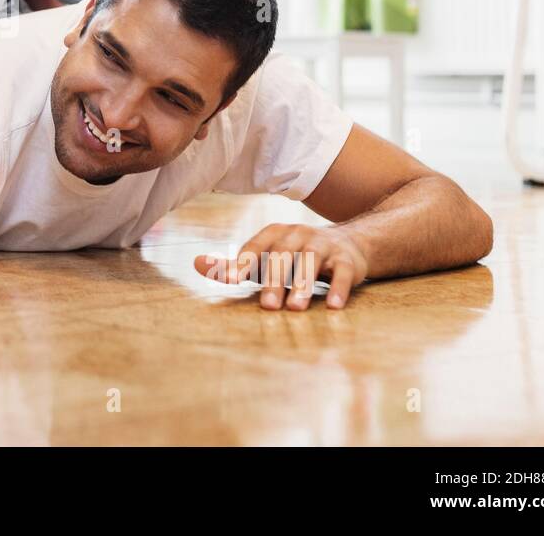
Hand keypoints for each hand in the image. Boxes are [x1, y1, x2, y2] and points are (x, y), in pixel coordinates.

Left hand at [193, 222, 368, 310]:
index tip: (231, 280)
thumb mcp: (264, 258)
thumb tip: (195, 263)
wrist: (348, 244)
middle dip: (274, 281)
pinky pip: (343, 273)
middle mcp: (298, 236)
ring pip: (311, 263)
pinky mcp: (347, 260)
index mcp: (274, 234)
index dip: (243, 262)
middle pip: (283, 256)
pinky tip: (333, 306)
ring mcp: (323, 246)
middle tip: (267, 306)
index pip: (255, 247)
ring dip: (303, 285)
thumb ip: (233, 265)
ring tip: (295, 308)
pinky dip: (338, 288)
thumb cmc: (294, 256)